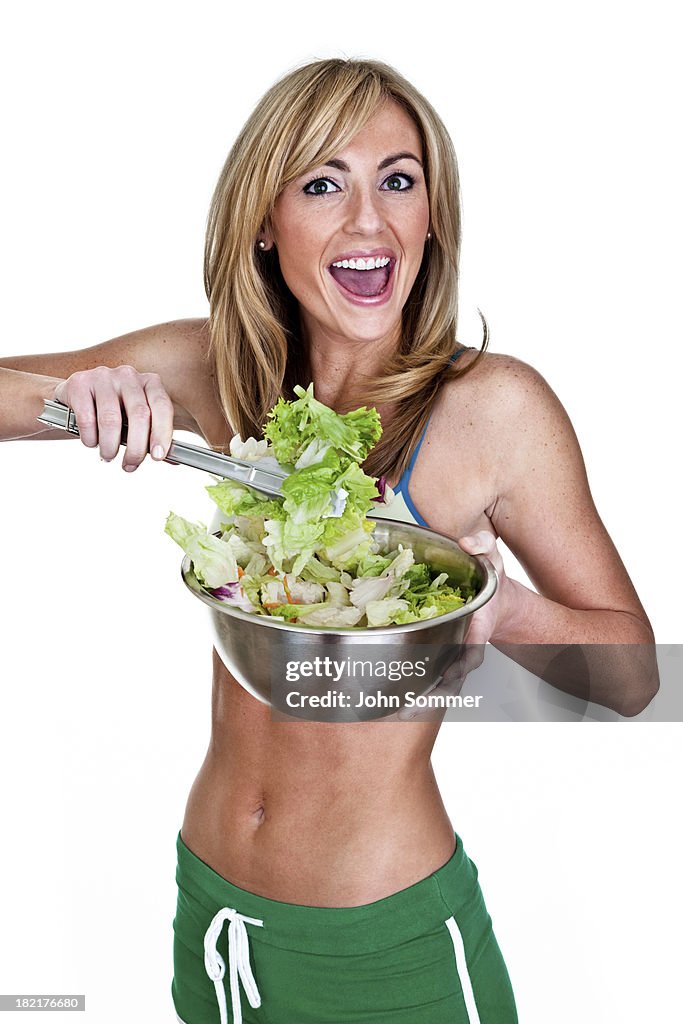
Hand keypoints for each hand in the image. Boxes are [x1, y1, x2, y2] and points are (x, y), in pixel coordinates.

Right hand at [53, 364, 173, 470]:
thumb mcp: (136, 421)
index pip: (162, 406)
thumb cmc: (113, 411)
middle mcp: (128, 375)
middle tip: (130, 464)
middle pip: (139, 414)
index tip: (158, 456)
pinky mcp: (79, 383)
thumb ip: (153, 437)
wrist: (76, 397)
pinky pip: (87, 419)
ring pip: (111, 420)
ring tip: (108, 455)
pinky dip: (90, 438)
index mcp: (149, 382)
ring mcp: (103, 376)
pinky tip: (92, 442)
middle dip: (136, 447)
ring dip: (110, 446)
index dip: (162, 433)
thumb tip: (172, 459)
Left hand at [397, 530, 510, 720]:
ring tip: (395, 712)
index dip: (459, 663)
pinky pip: (428, 675)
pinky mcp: (440, 656)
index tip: (447, 674)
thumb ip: (482, 546)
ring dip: (420, 700)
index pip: (471, 649)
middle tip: (407, 708)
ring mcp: (453, 655)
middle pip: (452, 678)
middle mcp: (466, 647)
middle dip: (433, 694)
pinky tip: (391, 699)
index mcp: (479, 626)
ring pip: (439, 684)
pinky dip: (414, 689)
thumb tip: (468, 542)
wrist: (496, 597)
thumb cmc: (490, 578)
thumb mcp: (491, 556)